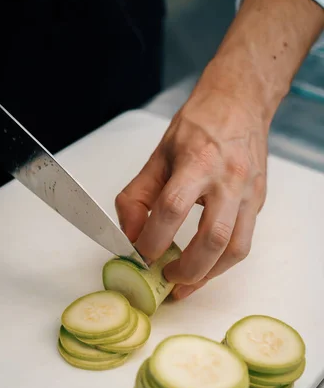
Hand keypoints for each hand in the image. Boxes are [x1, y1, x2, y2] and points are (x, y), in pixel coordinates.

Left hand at [116, 0, 323, 300]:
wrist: (240, 104)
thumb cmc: (197, 127)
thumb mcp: (157, 157)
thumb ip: (136, 198)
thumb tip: (128, 237)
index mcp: (197, 162)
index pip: (172, 208)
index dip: (153, 238)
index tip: (140, 255)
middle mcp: (228, 179)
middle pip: (212, 238)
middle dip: (186, 269)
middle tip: (165, 278)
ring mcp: (248, 193)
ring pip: (235, 249)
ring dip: (208, 275)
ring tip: (184, 284)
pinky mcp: (258, 203)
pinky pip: (243, 243)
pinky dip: (221, 264)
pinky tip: (203, 268)